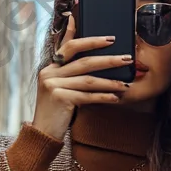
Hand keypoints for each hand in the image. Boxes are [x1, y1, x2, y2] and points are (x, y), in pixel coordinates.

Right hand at [31, 8, 132, 139]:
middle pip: (84, 62)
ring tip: (125, 84)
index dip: (90, 40)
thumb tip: (93, 60)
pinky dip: (103, 97)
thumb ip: (71, 73)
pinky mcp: (60, 98)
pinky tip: (115, 98)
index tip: (110, 38)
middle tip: (127, 59)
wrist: (43, 132)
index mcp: (50, 67)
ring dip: (110, 81)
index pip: (70, 46)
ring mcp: (53, 85)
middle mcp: (50, 73)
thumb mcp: (60, 88)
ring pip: (88, 80)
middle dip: (108, 59)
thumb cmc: (56, 110)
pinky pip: (87, 96)